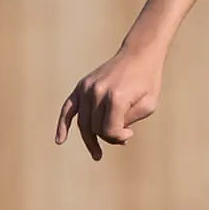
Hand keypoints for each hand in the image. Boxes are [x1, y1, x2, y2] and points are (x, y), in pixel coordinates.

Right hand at [55, 46, 163, 160]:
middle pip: (96, 128)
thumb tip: (111, 136)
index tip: (131, 134)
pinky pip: (67, 109)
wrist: (138, 56)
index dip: (119, 138)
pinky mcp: (81, 86)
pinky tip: (60, 140)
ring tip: (97, 154)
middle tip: (124, 136)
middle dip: (108, 137)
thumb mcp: (148, 105)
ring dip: (91, 138)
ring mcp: (86, 88)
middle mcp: (97, 92)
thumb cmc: (147, 82)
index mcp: (116, 97)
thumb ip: (128, 122)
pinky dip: (62, 125)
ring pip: (83, 123)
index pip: (109, 130)